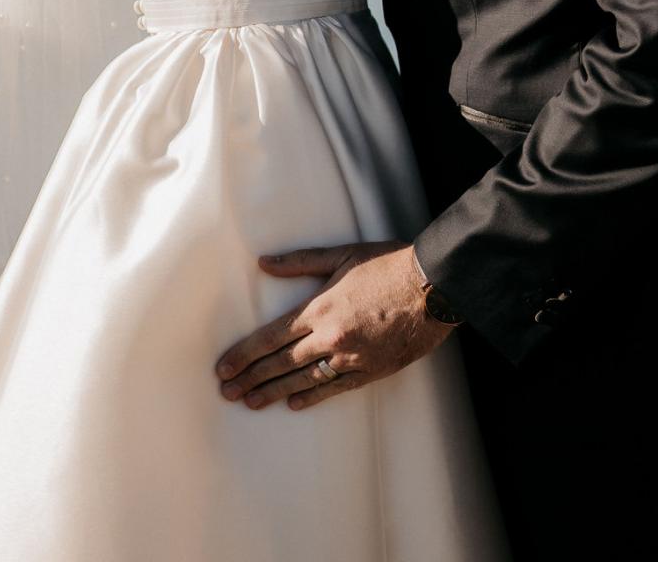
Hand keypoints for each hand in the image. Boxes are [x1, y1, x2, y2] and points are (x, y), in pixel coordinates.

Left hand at [214, 240, 453, 412]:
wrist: (434, 287)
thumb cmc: (388, 264)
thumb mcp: (342, 254)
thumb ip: (300, 261)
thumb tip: (264, 262)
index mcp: (320, 308)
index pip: (271, 336)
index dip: (244, 354)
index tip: (224, 367)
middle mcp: (330, 337)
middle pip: (281, 363)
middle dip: (251, 378)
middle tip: (227, 392)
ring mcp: (351, 358)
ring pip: (304, 380)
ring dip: (274, 392)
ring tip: (251, 402)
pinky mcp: (371, 371)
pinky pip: (335, 389)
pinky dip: (312, 396)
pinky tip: (294, 403)